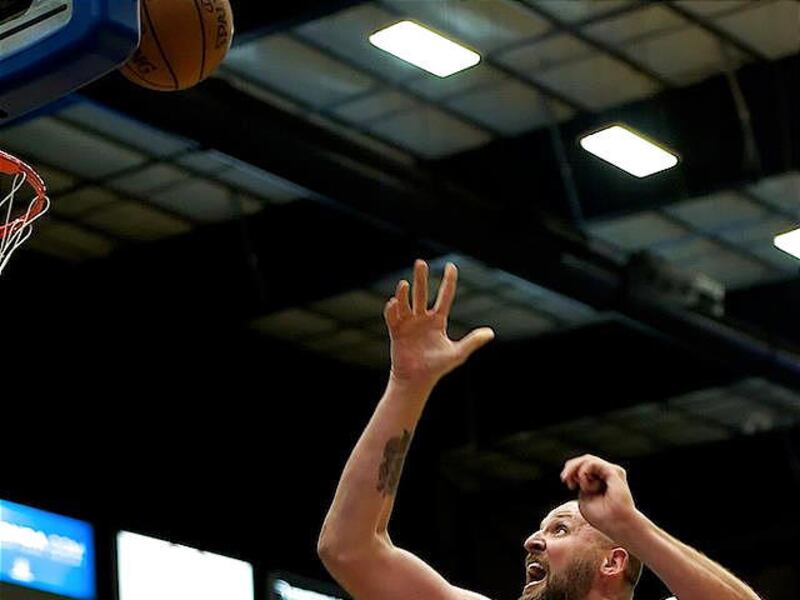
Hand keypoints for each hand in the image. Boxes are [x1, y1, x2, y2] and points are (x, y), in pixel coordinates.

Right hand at [384, 260, 493, 387]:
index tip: (451, 266)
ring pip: (405, 303)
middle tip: (420, 262)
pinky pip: (392, 317)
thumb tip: (490, 333)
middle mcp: (422, 319)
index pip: (444, 296)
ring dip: (404, 293)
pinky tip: (394, 303)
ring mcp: (408, 324)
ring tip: (404, 284)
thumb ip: (472, 342)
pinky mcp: (396, 331)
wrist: (416, 380)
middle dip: (421, 278)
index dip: (448, 281)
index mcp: (438, 321)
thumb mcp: (457, 354)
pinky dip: (392, 310)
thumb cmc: (437, 367)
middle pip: (422, 294)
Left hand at [561, 454, 638, 540]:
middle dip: (571, 467)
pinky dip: (584, 471)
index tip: (566, 482)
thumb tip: (577, 474)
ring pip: (588, 459)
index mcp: (600, 481)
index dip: (571, 470)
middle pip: (584, 460)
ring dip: (576, 468)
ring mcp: (611, 472)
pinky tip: (582, 480)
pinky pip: (594, 463)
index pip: (583, 467)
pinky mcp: (614, 471)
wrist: (617, 524)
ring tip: (574, 483)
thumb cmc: (601, 516)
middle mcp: (607, 474)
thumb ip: (581, 484)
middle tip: (564, 478)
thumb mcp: (585, 498)